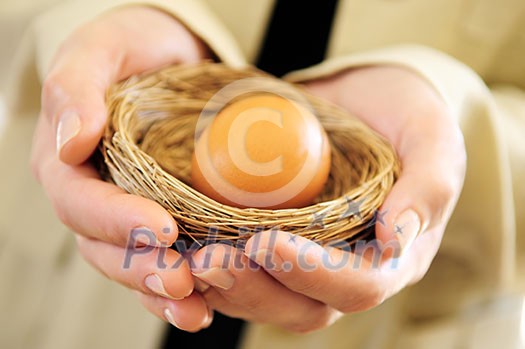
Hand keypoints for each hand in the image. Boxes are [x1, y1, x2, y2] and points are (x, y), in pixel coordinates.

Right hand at [32, 6, 212, 330]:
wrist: (167, 55)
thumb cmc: (132, 47)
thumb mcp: (102, 48)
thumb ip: (75, 86)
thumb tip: (71, 140)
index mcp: (66, 161)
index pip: (80, 201)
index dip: (114, 220)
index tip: (161, 228)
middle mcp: (92, 196)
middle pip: (103, 247)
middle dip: (141, 268)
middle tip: (182, 281)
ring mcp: (124, 214)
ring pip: (130, 265)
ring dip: (161, 291)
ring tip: (196, 306)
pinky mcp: (157, 220)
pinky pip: (160, 261)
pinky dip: (179, 289)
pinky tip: (204, 306)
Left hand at [189, 65, 465, 331]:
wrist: (366, 100)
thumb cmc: (405, 115)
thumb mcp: (431, 136)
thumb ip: (428, 185)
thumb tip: (396, 238)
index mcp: (393, 257)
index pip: (359, 286)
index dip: (313, 274)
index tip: (268, 242)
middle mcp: (348, 271)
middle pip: (302, 308)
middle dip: (254, 288)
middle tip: (208, 258)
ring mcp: (308, 263)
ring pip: (265, 300)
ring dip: (224, 286)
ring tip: (186, 257)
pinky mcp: (275, 245)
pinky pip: (243, 273)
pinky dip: (211, 271)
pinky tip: (181, 250)